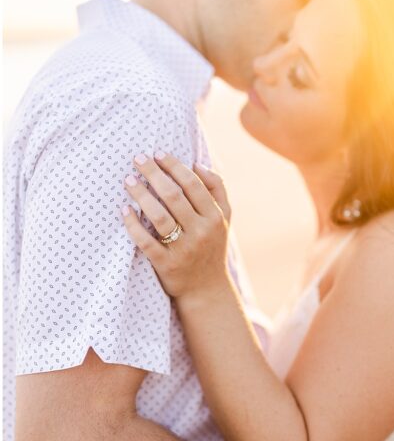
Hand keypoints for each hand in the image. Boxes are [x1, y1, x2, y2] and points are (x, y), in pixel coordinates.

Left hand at [120, 152, 231, 297]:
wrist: (207, 287)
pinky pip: (146, 242)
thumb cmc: (212, 245)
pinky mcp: (167, 264)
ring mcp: (184, 249)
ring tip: (128, 180)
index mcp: (216, 217)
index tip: (157, 152)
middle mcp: (202, 231)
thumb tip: (197, 164)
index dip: (174, 166)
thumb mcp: (224, 218)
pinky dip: (133, 225)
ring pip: (159, 217)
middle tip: (137, 159)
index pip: (194, 185)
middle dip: (154, 174)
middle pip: (174, 197)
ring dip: (141, 195)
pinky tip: (122, 210)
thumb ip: (217, 189)